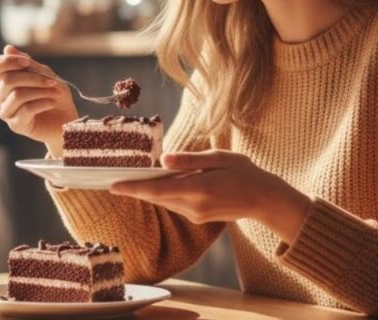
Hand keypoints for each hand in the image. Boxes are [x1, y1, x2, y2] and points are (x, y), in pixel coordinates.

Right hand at [0, 44, 77, 155]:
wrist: (66, 119)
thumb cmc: (54, 94)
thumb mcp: (45, 74)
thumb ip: (28, 64)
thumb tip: (7, 48)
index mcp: (5, 79)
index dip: (6, 61)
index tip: (27, 62)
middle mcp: (1, 95)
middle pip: (7, 79)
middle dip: (34, 78)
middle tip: (53, 81)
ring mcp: (7, 111)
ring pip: (17, 94)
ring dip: (41, 91)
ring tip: (55, 93)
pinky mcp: (16, 125)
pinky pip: (26, 109)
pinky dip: (43, 103)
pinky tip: (52, 102)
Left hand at [110, 150, 312, 242]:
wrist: (265, 200)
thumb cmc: (243, 173)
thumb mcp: (218, 158)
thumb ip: (189, 160)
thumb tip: (162, 161)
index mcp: (198, 189)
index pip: (156, 190)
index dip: (132, 188)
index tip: (112, 185)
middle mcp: (194, 207)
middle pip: (157, 197)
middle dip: (136, 188)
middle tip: (114, 177)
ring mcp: (196, 215)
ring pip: (165, 201)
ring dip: (150, 191)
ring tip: (131, 177)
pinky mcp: (198, 218)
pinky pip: (175, 204)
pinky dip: (165, 194)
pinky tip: (160, 183)